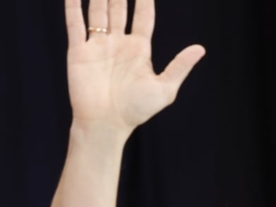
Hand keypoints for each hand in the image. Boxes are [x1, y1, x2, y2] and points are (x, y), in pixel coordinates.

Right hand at [64, 0, 205, 137]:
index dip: (145, 0)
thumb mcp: (165, 89)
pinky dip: (74, 7)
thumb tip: (201, 48)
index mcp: (139, 50)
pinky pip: (75, 24)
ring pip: (98, 11)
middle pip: (119, 8)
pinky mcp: (79, 52)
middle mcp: (118, 43)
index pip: (143, 16)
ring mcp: (98, 46)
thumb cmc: (136, 111)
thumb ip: (180, 66)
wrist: (106, 124)